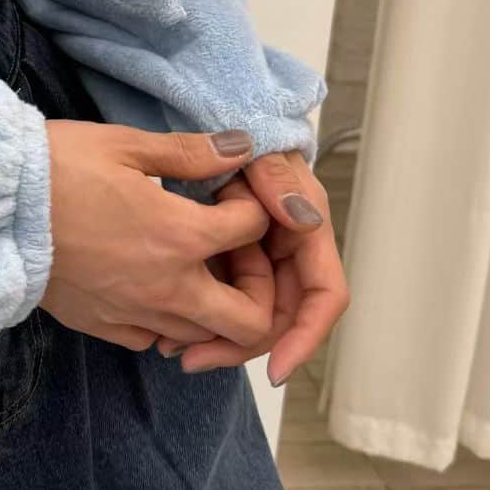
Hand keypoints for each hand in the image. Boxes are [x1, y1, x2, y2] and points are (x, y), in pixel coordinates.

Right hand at [40, 123, 274, 352]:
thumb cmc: (57, 167)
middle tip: (235, 255)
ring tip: (196, 269)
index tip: (227, 192)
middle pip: (249, 321)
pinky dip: (168, 324)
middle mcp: (169, 287)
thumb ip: (192, 153)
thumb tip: (242, 146)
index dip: (252, 206)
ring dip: (214, 308)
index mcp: (181, 236)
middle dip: (260, 290)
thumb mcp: (126, 145)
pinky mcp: (103, 327)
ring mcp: (136, 314)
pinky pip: (155, 340)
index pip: (254, 231)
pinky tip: (153, 290)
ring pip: (204, 337)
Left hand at [159, 150, 349, 385]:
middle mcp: (288, 251)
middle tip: (194, 361)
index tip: (276, 371)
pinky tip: (166, 330)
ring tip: (175, 352)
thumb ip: (277, 179)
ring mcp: (260, 257)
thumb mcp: (262, 152)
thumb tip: (302, 218)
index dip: (306, 337)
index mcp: (307, 229)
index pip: (324, 296)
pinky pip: (222, 297)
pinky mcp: (230, 259)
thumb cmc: (244, 136)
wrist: (216, 119)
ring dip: (219, 337)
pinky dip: (201, 316)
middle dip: (244, 346)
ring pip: (249, 314)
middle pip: (281, 318)